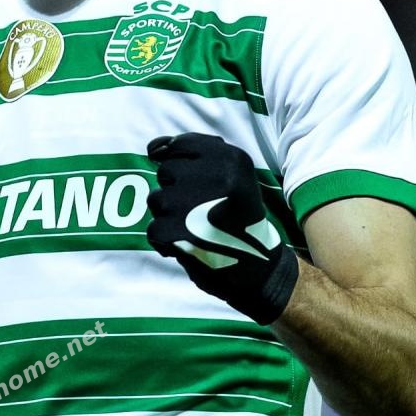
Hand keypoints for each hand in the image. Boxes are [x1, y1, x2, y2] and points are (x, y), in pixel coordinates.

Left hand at [146, 133, 298, 324]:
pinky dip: (164, 241)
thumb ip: (194, 151)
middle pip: (166, 173)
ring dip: (168, 216)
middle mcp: (218, 178)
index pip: (180, 145)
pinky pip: (154, 229)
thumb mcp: (233, 174)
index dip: (175, 160)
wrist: (261, 270)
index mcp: (233, 159)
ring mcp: (199, 206)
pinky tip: (187, 245)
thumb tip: (154, 148)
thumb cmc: (238, 216)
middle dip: (175, 191)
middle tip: (199, 210)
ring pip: (156, 200)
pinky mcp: (185, 236)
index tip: (185, 178)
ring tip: (195, 228)